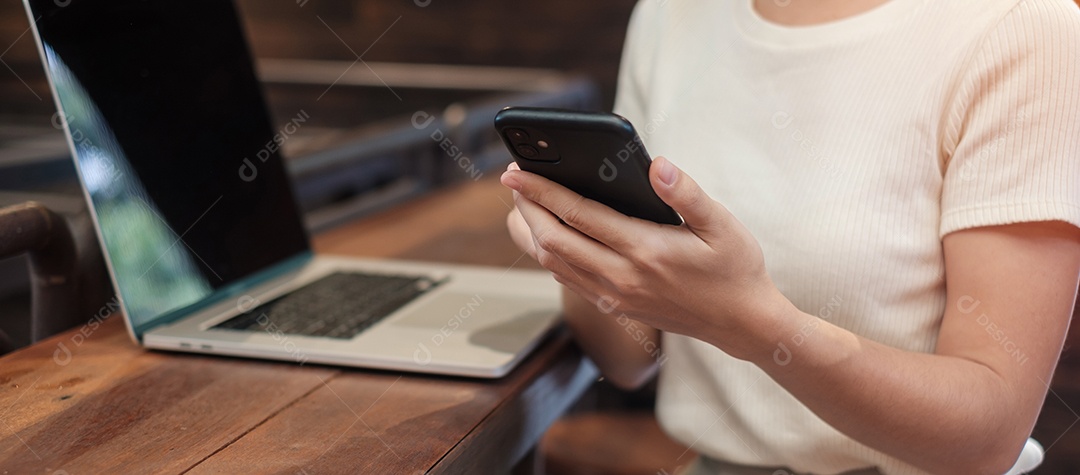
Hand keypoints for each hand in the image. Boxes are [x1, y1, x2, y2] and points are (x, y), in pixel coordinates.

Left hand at [501, 157, 789, 357]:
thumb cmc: (734, 267)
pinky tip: (548, 236)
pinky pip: (568, 280)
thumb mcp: (721, 224)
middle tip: (511, 182)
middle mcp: (621, 277)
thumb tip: (657, 165)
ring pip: (553, 264)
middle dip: (524, 209)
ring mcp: (615, 296)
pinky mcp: (615, 307)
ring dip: (529, 234)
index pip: (577, 215)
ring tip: (520, 206)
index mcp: (644, 250)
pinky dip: (549, 256)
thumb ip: (687, 193)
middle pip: (552, 241)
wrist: (742, 323)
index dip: (540, 191)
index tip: (515, 173)